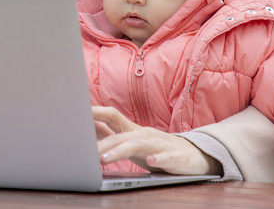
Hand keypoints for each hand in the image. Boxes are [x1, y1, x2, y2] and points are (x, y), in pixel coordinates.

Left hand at [93, 106, 221, 175]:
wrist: (196, 155)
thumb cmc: (158, 148)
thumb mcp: (133, 141)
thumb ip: (112, 134)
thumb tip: (89, 127)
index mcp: (134, 130)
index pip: (112, 116)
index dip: (95, 112)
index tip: (77, 112)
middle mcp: (145, 134)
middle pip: (121, 135)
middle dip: (102, 142)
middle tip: (83, 151)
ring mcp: (161, 145)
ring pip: (139, 145)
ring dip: (120, 151)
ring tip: (104, 159)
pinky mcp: (176, 158)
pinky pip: (167, 157)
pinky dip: (159, 158)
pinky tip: (151, 161)